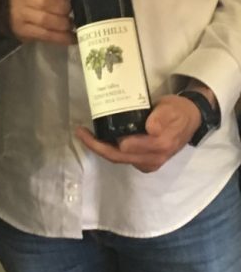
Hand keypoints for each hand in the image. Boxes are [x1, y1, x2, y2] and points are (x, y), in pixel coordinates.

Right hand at [0, 0, 77, 44]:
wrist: (12, 10)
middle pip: (44, 0)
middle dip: (64, 6)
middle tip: (73, 9)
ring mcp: (20, 14)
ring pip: (45, 20)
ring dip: (63, 23)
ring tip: (73, 23)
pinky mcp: (23, 31)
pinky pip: (45, 35)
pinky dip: (61, 37)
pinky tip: (72, 37)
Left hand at [75, 94, 202, 172]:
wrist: (191, 119)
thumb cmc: (179, 112)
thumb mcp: (172, 108)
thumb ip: (162, 117)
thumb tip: (150, 129)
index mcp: (159, 146)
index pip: (126, 148)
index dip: (106, 141)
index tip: (89, 129)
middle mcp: (153, 159)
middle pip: (118, 157)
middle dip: (96, 146)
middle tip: (80, 132)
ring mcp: (149, 163)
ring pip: (119, 159)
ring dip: (101, 148)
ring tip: (85, 134)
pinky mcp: (145, 161)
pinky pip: (123, 158)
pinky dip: (110, 149)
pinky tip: (100, 138)